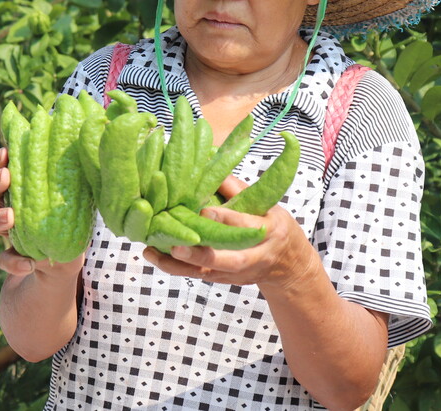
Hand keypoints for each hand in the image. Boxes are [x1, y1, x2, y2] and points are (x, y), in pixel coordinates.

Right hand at [0, 147, 85, 278]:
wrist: (64, 270)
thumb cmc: (73, 230)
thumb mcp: (81, 209)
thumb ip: (83, 191)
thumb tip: (92, 165)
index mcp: (26, 191)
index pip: (8, 169)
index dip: (1, 160)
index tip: (5, 152)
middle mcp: (12, 208)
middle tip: (5, 177)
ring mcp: (8, 234)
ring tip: (9, 218)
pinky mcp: (10, 260)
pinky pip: (3, 259)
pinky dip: (14, 262)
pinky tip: (29, 264)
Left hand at [142, 175, 319, 290]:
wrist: (288, 265)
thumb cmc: (273, 224)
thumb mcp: (266, 203)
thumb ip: (237, 188)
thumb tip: (210, 161)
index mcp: (268, 230)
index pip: (246, 225)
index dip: (226, 219)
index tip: (204, 210)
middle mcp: (255, 255)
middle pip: (229, 260)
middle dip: (202, 255)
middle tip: (176, 246)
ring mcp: (239, 272)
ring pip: (208, 272)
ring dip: (179, 264)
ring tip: (152, 252)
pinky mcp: (225, 279)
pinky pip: (198, 276)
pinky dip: (176, 267)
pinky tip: (154, 255)